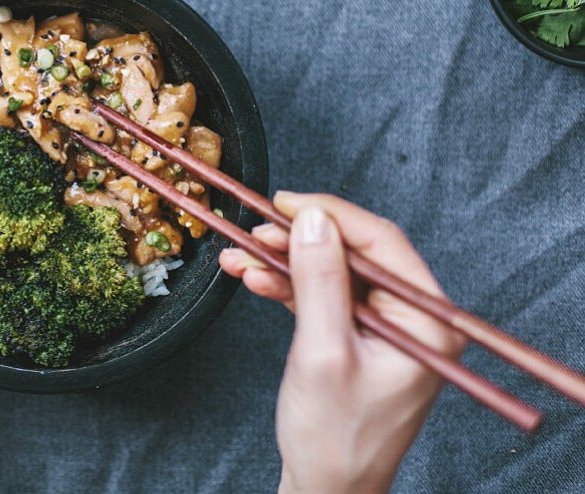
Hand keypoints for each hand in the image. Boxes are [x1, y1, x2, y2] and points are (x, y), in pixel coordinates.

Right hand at [219, 192, 464, 493]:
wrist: (326, 489)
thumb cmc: (334, 437)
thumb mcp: (322, 352)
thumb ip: (319, 282)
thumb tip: (312, 220)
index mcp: (427, 324)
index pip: (382, 245)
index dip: (332, 216)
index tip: (286, 203)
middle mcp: (412, 320)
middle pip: (354, 255)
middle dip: (299, 240)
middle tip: (256, 229)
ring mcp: (384, 328)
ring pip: (331, 273)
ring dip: (284, 262)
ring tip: (240, 255)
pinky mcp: (357, 337)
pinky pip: (321, 296)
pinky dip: (285, 285)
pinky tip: (252, 276)